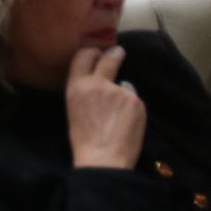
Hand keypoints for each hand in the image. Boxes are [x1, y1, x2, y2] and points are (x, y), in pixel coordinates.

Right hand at [66, 45, 145, 169]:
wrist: (104, 159)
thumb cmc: (85, 139)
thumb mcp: (74, 109)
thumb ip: (85, 90)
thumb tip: (100, 82)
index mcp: (77, 86)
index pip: (83, 56)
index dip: (91, 52)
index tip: (98, 53)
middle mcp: (97, 83)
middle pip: (107, 59)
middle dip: (114, 53)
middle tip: (118, 52)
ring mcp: (118, 91)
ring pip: (124, 86)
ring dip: (122, 95)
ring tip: (118, 118)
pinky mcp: (136, 101)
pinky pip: (134, 100)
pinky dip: (132, 108)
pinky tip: (127, 123)